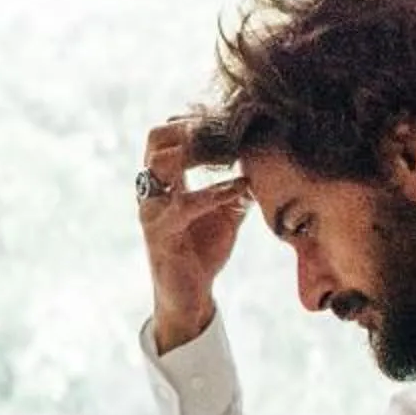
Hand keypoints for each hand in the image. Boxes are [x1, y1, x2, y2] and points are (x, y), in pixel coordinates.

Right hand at [136, 116, 247, 350]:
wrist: (189, 296)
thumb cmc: (202, 252)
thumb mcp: (226, 213)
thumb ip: (237, 188)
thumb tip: (263, 164)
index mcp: (164, 181)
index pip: (167, 134)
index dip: (193, 120)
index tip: (227, 117)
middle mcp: (152, 190)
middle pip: (155, 138)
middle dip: (188, 127)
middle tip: (224, 128)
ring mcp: (151, 210)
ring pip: (161, 164)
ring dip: (195, 153)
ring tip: (229, 151)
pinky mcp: (159, 234)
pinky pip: (185, 205)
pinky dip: (215, 193)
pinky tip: (240, 187)